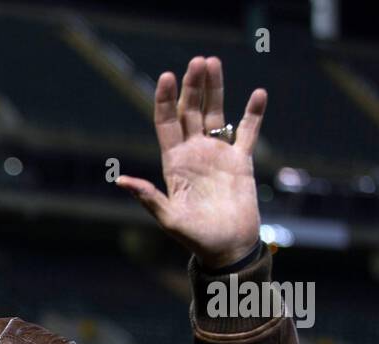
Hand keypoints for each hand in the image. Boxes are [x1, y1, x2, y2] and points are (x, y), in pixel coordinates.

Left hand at [117, 56, 265, 269]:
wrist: (227, 248)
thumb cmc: (195, 238)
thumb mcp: (168, 218)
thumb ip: (148, 197)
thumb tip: (120, 180)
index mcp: (174, 163)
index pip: (166, 123)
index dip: (164, 99)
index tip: (166, 75)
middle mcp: (194, 153)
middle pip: (190, 112)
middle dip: (192, 87)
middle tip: (197, 61)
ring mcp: (217, 154)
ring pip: (216, 114)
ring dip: (215, 89)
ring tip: (213, 62)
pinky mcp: (241, 161)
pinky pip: (248, 132)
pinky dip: (254, 114)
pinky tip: (258, 94)